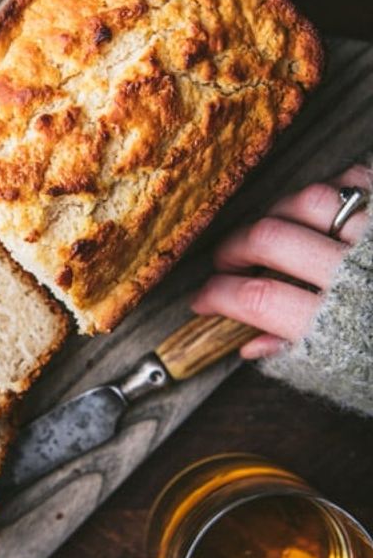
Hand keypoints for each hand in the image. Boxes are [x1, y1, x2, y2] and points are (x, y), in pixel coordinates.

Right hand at [191, 164, 370, 359]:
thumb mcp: (353, 378)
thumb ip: (301, 357)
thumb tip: (253, 346)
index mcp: (334, 324)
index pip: (252, 297)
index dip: (216, 294)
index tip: (202, 299)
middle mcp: (351, 273)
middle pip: (269, 239)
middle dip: (234, 247)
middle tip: (226, 259)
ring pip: (306, 200)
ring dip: (277, 212)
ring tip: (270, 227)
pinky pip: (355, 179)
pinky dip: (332, 186)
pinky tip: (322, 202)